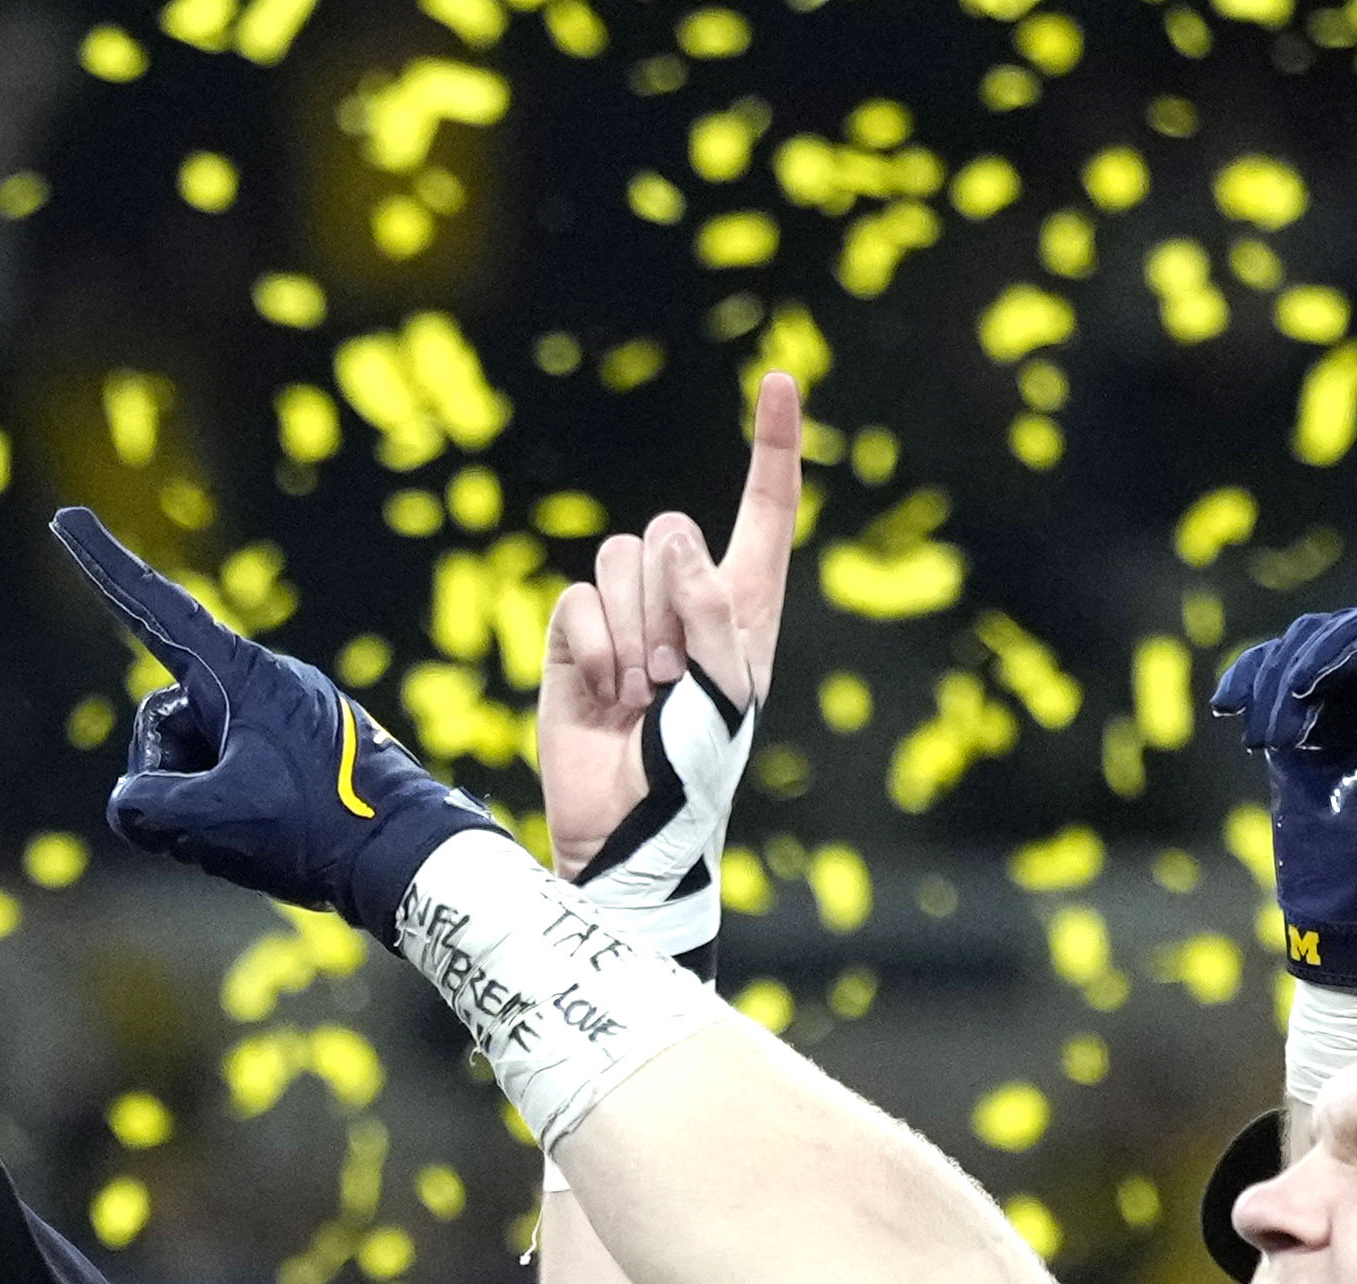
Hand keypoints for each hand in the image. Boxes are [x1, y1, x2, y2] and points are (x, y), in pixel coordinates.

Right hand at [49, 512, 506, 937]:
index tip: (67, 520)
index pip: (156, 610)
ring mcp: (279, 714)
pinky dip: (232, 808)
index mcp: (242, 676)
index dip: (104, 566)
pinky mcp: (296, 748)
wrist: (411, 858)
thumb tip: (132, 800)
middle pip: (164, 720)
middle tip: (226, 818)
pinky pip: (230, 773)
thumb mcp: (214, 824)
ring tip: (262, 830)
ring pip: (194, 755)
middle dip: (171, 775)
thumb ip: (145, 807)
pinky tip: (276, 836)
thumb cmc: (319, 831)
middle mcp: (260, 681)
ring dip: (204, 799)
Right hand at [541, 372, 797, 962]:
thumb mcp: (730, 689)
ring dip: (632, 631)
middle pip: (669, 530)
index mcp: (746, 605)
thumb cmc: (695, 770)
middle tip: (674, 677)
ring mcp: (627, 618)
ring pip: (617, 559)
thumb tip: (669, 539)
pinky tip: (605, 696)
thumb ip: (712, 608)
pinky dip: (594, 648)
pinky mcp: (574, 639)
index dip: (774, 445)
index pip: (766, 510)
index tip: (782, 379)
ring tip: (641, 694)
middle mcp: (686, 600)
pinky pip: (576, 601)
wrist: (627, 831)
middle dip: (669, 600)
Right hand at [1207, 597, 1356, 990]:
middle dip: (1302, 669)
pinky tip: (1228, 707)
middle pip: (1346, 629)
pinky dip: (1247, 680)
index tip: (1306, 687)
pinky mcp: (1311, 712)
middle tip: (1277, 731)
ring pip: (1304, 645)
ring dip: (1273, 686)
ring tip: (1265, 744)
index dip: (1350, 642)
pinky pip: (1273, 669)